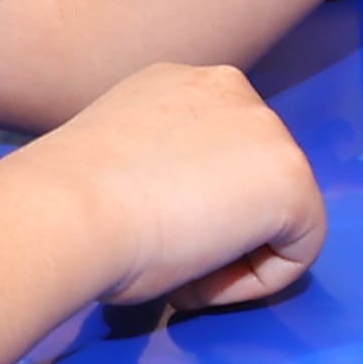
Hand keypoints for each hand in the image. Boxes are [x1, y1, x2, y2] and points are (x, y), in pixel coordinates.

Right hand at [26, 60, 325, 318]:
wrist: (65, 211)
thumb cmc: (69, 200)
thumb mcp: (121, 161)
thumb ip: (161, 166)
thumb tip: (179, 206)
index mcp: (183, 81)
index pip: (217, 153)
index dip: (189, 207)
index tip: (148, 234)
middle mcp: (232, 88)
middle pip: (252, 180)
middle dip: (218, 230)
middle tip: (167, 260)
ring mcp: (270, 130)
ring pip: (278, 215)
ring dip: (233, 257)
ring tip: (178, 271)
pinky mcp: (293, 179)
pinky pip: (298, 250)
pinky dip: (255, 282)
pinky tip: (202, 278)